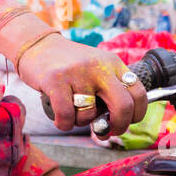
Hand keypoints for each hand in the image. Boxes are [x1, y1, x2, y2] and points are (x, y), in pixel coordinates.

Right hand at [16, 33, 146, 134]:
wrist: (36, 45)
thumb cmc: (67, 64)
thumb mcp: (95, 67)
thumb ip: (109, 89)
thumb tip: (118, 124)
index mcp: (112, 63)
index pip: (138, 92)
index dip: (136, 114)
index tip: (126, 122)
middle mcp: (98, 67)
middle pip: (123, 106)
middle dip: (118, 126)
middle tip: (107, 130)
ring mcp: (77, 73)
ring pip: (89, 115)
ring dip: (80, 122)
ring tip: (72, 111)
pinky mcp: (55, 80)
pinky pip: (66, 116)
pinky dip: (64, 123)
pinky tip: (60, 119)